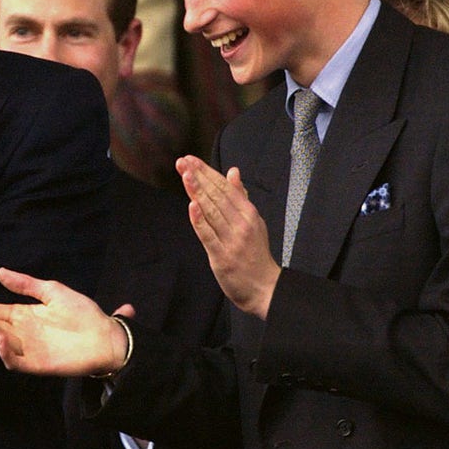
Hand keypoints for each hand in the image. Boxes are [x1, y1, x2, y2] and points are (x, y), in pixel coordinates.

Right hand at [0, 268, 130, 376]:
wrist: (106, 335)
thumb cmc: (82, 313)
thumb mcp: (52, 292)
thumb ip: (26, 285)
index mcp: (25, 315)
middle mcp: (22, 333)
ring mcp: (28, 349)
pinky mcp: (36, 364)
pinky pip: (15, 361)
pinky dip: (5, 352)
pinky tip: (2, 338)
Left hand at [176, 155, 279, 318]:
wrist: (265, 288)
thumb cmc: (256, 254)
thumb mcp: (253, 221)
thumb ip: (240, 196)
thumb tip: (233, 172)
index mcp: (249, 214)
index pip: (225, 188)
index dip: (207, 172)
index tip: (191, 160)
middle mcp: (241, 224)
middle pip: (217, 196)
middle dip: (199, 177)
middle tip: (183, 162)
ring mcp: (232, 241)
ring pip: (212, 212)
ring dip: (197, 192)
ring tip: (185, 176)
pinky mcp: (222, 257)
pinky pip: (209, 236)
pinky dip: (200, 220)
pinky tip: (192, 206)